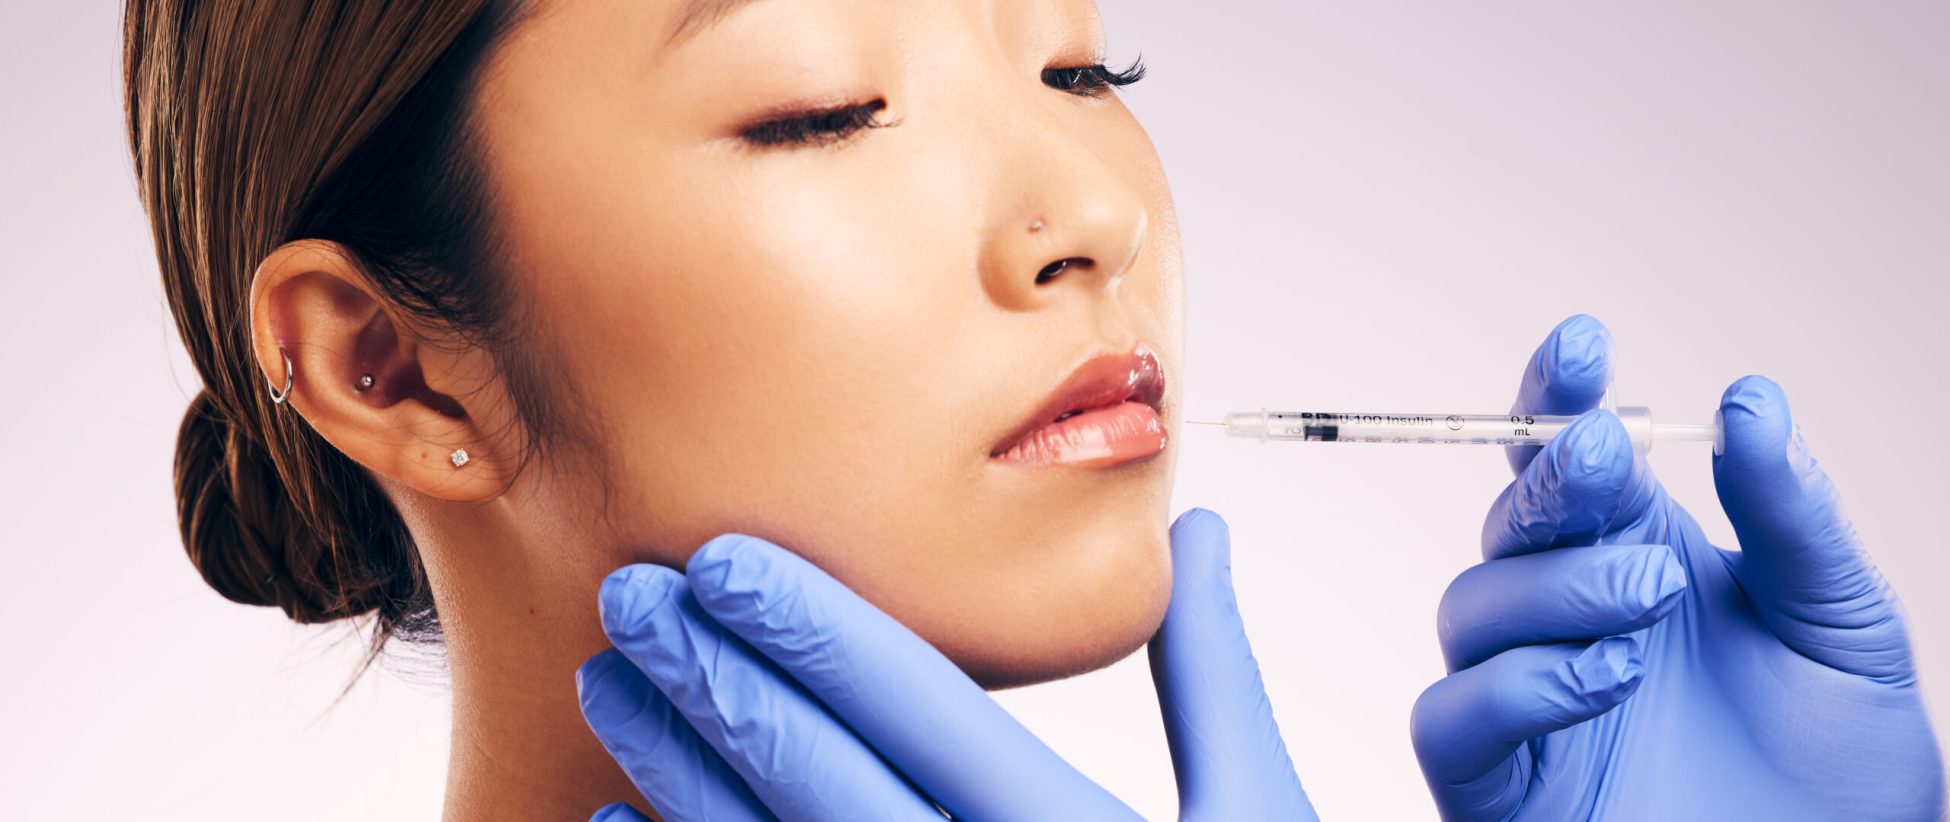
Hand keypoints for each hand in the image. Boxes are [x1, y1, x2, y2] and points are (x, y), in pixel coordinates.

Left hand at [575, 508, 1316, 820]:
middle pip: (823, 779)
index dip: (817, 628)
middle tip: (632, 594)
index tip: (724, 556)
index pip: (925, 713)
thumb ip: (1214, 674)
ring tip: (612, 682)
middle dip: (718, 679)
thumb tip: (1202, 530)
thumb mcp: (1259, 810)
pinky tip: (616, 821)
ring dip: (680, 767)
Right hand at [1410, 315, 1944, 819]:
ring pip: (1470, 605)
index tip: (1584, 344)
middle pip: (1509, 520)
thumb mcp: (1846, 626)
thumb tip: (1748, 399)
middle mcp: (1566, 619)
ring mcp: (1523, 702)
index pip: (1571, 461)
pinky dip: (1521, 685)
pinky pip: (1452, 714)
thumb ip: (1793, 519)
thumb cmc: (1840, 774)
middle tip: (1614, 459)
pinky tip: (1611, 677)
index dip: (1556, 395)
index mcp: (1639, 558)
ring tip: (1654, 599)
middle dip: (1552, 477)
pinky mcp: (1496, 786)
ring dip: (1558, 586)